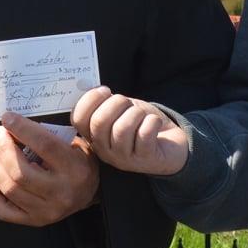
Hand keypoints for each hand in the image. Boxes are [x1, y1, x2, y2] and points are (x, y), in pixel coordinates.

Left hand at [0, 112, 98, 226]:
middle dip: (2, 149)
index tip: (7, 118)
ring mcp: (47, 211)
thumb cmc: (79, 163)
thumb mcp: (76, 144)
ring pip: (9, 189)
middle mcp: (61, 193)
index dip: (22, 129)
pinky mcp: (34, 221)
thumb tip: (15, 125)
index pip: (44, 145)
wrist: (90, 193)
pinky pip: (4, 211)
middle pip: (20, 171)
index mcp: (75, 169)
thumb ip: (49, 135)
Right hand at [71, 86, 187, 175]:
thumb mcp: (119, 110)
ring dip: (136, 113)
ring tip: (142, 115)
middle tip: (128, 103)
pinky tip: (154, 122)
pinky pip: (144, 134)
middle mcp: (104, 150)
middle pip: (99, 122)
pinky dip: (151, 121)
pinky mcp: (144, 160)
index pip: (78, 119)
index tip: (106, 90)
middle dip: (117, 103)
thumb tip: (91, 87)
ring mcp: (123, 158)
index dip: (90, 99)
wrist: (169, 144)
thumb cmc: (140, 124)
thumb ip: (104, 102)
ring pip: (122, 128)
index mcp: (93, 136)